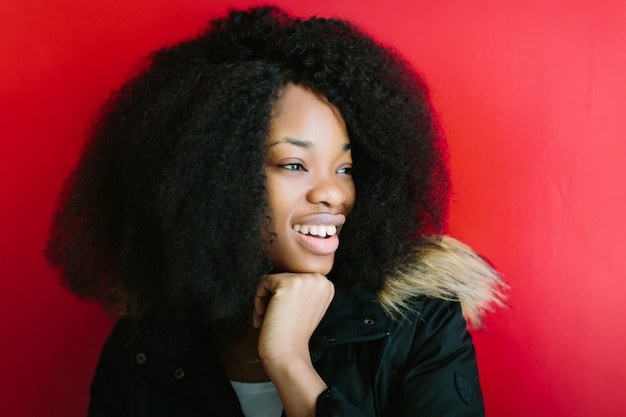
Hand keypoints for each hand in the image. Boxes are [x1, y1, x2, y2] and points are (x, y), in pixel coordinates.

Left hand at [252, 273, 333, 415]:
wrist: (288, 354)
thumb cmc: (293, 335)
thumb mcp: (307, 307)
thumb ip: (302, 289)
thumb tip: (282, 277)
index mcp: (326, 285)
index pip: (295, 279)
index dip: (284, 297)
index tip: (282, 315)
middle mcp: (319, 279)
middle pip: (284, 276)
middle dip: (273, 297)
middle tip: (271, 317)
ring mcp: (304, 279)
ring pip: (272, 279)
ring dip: (264, 299)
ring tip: (266, 317)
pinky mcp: (287, 283)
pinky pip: (263, 282)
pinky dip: (257, 299)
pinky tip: (263, 315)